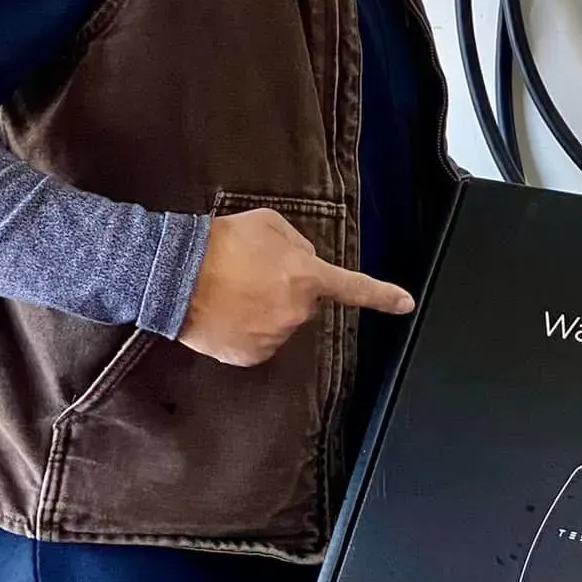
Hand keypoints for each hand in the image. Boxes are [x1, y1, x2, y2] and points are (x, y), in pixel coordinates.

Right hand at [177, 208, 412, 367]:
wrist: (175, 276)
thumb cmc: (222, 243)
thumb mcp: (268, 225)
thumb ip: (297, 244)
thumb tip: (305, 261)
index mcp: (307, 277)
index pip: (354, 288)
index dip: (382, 296)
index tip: (406, 304)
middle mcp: (296, 313)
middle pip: (303, 304)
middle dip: (286, 291)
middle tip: (251, 275)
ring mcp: (273, 338)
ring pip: (279, 324)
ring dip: (264, 311)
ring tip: (232, 292)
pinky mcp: (249, 356)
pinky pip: (257, 343)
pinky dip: (244, 332)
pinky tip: (225, 313)